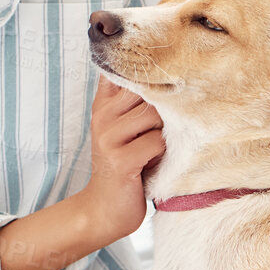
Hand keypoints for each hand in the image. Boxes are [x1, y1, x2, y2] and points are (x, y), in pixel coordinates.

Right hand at [76, 75, 164, 242]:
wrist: (105, 208)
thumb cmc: (125, 165)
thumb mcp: (123, 127)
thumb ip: (134, 100)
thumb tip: (167, 70)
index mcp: (103, 103)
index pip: (122, 68)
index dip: (145, 66)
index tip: (165, 61)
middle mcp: (102, 115)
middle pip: (145, 89)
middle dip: (164, 105)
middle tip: (165, 125)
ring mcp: (108, 137)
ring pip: (153, 114)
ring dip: (165, 131)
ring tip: (157, 147)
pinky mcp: (120, 159)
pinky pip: (157, 141)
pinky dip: (163, 153)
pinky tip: (154, 163)